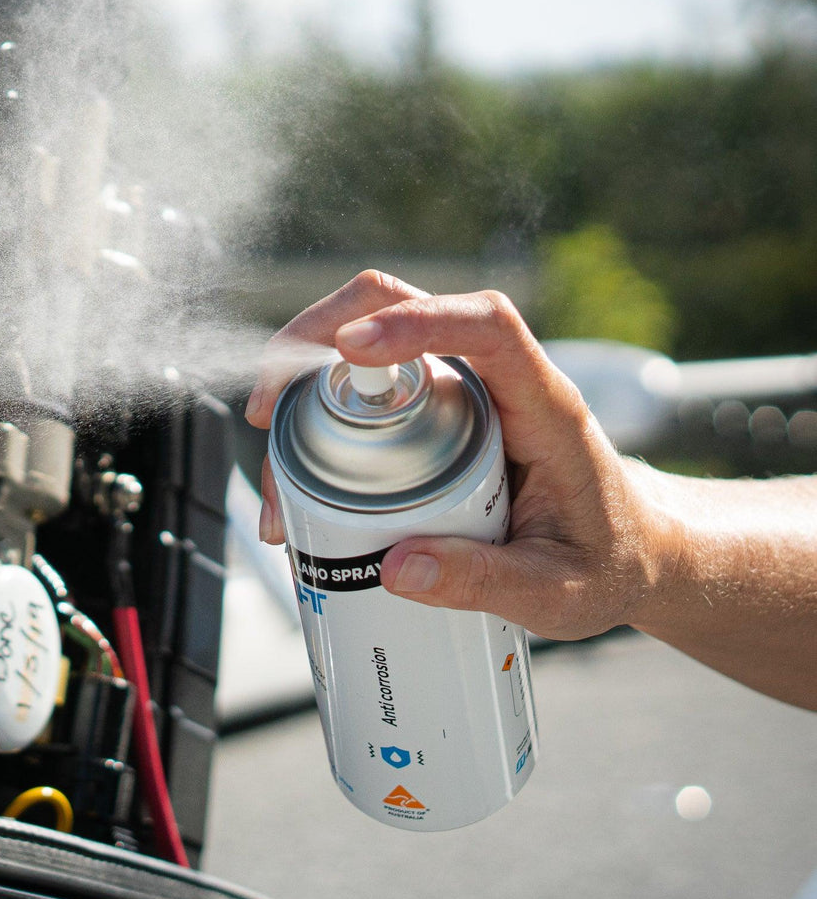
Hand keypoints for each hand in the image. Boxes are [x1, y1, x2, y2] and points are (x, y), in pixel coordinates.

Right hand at [244, 271, 672, 640]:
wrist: (632, 551)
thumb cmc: (608, 560)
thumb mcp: (560, 592)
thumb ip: (486, 581)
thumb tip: (396, 567)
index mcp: (544, 404)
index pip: (485, 323)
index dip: (414, 321)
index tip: (351, 352)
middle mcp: (493, 381)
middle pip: (398, 306)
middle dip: (316, 337)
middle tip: (266, 410)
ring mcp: (459, 394)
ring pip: (369, 348)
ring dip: (304, 388)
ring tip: (278, 485)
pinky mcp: (435, 418)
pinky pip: (368, 396)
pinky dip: (320, 423)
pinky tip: (300, 488)